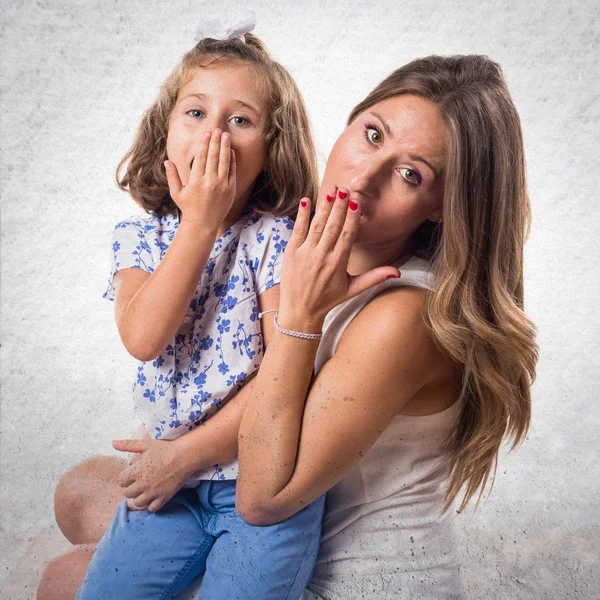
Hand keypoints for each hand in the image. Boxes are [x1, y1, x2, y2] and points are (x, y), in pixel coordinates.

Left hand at [112, 437, 194, 511]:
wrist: (185, 456)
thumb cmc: (166, 448)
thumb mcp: (146, 444)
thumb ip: (128, 445)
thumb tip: (113, 443)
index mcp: (137, 470)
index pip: (121, 481)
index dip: (125, 478)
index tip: (131, 475)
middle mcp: (143, 483)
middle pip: (127, 494)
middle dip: (131, 488)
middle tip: (138, 483)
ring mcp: (154, 492)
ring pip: (137, 503)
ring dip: (139, 498)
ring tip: (144, 491)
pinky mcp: (164, 497)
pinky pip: (152, 508)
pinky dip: (151, 504)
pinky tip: (154, 497)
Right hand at [164, 129, 235, 230]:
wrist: (203, 224)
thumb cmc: (188, 208)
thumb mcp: (176, 193)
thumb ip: (172, 176)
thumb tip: (167, 161)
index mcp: (196, 181)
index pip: (201, 158)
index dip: (204, 144)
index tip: (206, 134)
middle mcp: (209, 182)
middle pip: (213, 157)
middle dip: (215, 142)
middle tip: (217, 130)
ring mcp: (222, 186)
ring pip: (224, 162)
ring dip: (225, 147)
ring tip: (226, 136)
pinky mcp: (230, 190)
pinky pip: (232, 172)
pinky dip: (232, 161)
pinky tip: (231, 151)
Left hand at [278, 187, 399, 330]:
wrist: (300, 312)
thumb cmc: (328, 300)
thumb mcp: (353, 290)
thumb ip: (374, 277)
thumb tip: (398, 272)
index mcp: (338, 263)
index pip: (347, 236)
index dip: (352, 218)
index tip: (356, 203)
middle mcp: (322, 256)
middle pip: (333, 226)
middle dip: (339, 207)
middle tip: (345, 189)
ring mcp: (305, 253)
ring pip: (317, 225)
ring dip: (324, 208)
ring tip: (331, 191)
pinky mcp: (291, 253)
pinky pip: (297, 230)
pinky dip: (302, 215)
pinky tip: (306, 201)